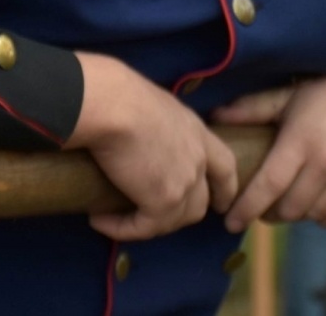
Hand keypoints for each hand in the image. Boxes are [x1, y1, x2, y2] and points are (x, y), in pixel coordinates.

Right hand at [68, 53, 238, 241]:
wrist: (113, 105)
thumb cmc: (122, 96)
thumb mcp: (153, 107)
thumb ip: (157, 127)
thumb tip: (134, 138)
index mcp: (197, 132)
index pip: (225, 166)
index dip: (225, 188)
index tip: (221, 203)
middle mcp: (197, 159)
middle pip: (200, 202)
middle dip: (180, 215)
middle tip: (153, 217)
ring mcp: (185, 182)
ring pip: (175, 220)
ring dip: (147, 224)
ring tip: (117, 218)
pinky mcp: (163, 201)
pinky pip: (144, 227)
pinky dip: (121, 228)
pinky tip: (100, 220)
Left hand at [212, 48, 325, 232]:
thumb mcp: (292, 96)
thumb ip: (254, 109)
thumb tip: (215, 117)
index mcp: (302, 139)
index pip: (268, 185)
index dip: (246, 208)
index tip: (231, 221)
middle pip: (289, 209)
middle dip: (271, 212)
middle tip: (267, 205)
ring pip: (314, 217)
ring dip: (300, 214)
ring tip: (296, 200)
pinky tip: (321, 203)